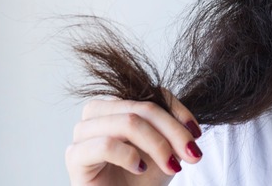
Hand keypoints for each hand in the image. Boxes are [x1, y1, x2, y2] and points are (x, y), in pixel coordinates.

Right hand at [65, 91, 202, 185]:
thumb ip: (173, 127)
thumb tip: (189, 124)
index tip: (196, 134)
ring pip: (127, 122)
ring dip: (157, 144)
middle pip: (142, 108)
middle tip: (191, 154)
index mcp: (119, 105)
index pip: (152, 95)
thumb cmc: (143, 179)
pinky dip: (129, 155)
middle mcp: (98, 113)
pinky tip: (140, 168)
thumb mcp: (166, 148)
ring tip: (171, 165)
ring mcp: (83, 133)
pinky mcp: (75, 156)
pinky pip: (105, 145)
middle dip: (173, 131)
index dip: (178, 111)